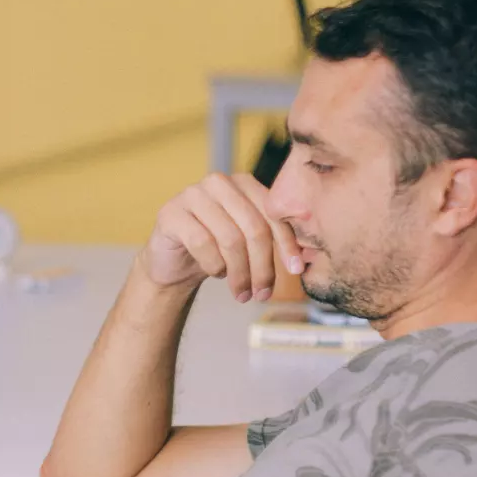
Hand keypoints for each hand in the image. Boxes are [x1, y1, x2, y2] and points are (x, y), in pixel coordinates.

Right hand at [139, 173, 301, 301]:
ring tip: (241, 293)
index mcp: (242, 183)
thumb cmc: (215, 251)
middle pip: (254, 228)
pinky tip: (215, 273)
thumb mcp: (248, 241)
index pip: (273, 213)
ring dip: (239, 273)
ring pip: (230, 238)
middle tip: (262, 294)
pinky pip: (202, 243)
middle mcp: (218, 182)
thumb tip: (305, 256)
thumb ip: (272, 238)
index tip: (296, 271)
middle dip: (262, 267)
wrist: (172, 263)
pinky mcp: (170, 213)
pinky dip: (213, 265)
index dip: (287, 244)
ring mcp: (191, 195)